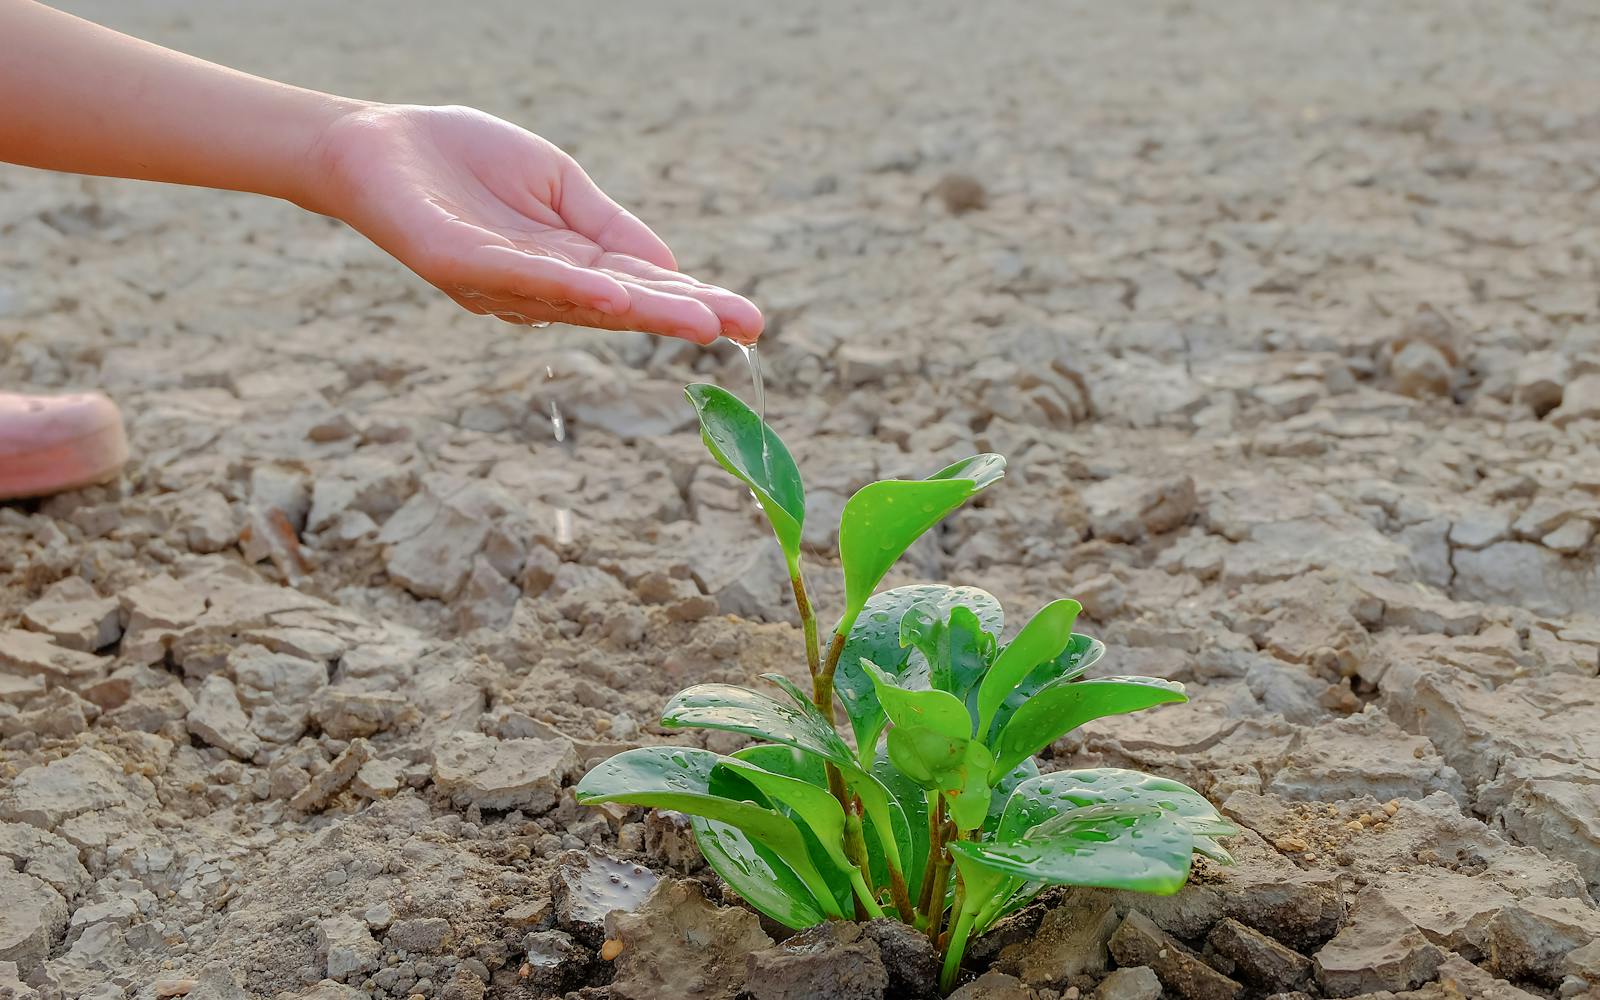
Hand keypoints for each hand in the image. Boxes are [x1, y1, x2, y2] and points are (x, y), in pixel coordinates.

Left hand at [311, 104, 761, 343]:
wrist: (374, 143)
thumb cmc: (465, 161)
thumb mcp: (557, 186)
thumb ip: (609, 228)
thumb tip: (672, 268)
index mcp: (566, 265)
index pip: (639, 285)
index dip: (693, 301)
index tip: (748, 320)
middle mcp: (537, 287)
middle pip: (621, 304)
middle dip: (682, 316)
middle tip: (743, 331)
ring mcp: (497, 282)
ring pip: (580, 300)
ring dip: (643, 311)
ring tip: (699, 321)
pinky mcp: (455, 264)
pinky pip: (518, 279)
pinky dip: (568, 291)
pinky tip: (612, 297)